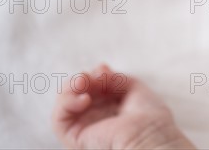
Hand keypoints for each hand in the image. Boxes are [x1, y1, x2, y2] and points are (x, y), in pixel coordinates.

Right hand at [52, 64, 194, 148]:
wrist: (150, 139)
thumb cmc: (150, 119)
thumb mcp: (134, 88)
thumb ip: (114, 78)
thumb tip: (99, 70)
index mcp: (112, 109)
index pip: (93, 87)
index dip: (95, 74)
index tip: (105, 70)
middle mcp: (96, 119)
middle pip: (76, 92)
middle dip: (82, 78)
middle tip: (93, 75)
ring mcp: (85, 128)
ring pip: (64, 103)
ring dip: (70, 87)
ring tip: (82, 82)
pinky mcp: (74, 138)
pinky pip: (59, 119)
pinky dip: (66, 103)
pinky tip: (84, 99)